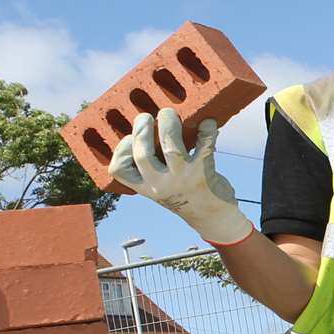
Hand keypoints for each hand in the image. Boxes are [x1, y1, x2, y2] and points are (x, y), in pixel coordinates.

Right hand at [110, 109, 253, 246]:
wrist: (214, 219)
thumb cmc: (184, 195)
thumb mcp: (159, 188)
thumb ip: (151, 167)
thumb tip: (144, 129)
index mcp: (145, 187)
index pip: (119, 170)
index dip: (120, 149)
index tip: (129, 137)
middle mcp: (161, 185)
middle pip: (142, 154)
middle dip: (142, 130)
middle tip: (147, 117)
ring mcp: (182, 179)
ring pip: (171, 147)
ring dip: (169, 125)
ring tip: (169, 113)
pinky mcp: (203, 173)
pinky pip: (204, 146)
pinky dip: (207, 131)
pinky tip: (208, 123)